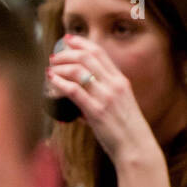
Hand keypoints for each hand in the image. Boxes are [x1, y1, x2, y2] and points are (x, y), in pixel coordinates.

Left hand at [47, 35, 158, 166]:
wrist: (136, 147)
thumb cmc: (125, 128)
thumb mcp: (120, 103)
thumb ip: (103, 93)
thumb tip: (78, 92)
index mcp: (121, 80)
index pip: (100, 53)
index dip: (81, 43)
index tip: (67, 39)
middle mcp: (114, 85)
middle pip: (87, 57)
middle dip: (66, 53)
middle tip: (53, 57)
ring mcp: (106, 97)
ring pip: (78, 71)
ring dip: (60, 67)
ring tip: (50, 70)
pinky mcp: (96, 111)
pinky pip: (73, 91)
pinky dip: (59, 82)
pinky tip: (51, 81)